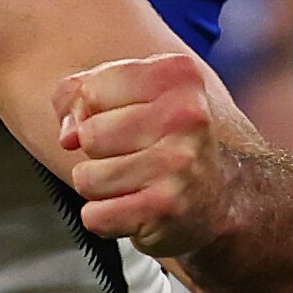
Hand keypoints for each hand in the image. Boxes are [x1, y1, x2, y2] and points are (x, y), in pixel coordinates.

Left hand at [56, 52, 237, 252]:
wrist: (224, 192)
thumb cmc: (168, 136)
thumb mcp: (133, 93)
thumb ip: (80, 93)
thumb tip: (68, 134)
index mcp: (176, 75)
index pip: (90, 92)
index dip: (90, 111)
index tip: (119, 119)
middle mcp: (185, 116)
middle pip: (88, 136)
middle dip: (97, 151)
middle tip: (134, 154)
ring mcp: (178, 164)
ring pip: (87, 178)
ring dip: (100, 186)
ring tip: (134, 180)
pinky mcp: (166, 207)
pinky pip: (95, 216)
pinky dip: (105, 217)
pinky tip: (134, 206)